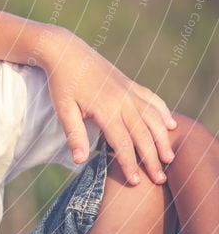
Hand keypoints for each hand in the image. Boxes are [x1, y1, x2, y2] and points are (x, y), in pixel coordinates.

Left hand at [36, 28, 175, 184]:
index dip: (129, 163)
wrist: (66, 51)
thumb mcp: (63, 109)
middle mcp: (122, 100)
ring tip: (169, 158)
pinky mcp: (130, 83)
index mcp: (105, 108)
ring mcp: (128, 90)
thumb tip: (80, 161)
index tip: (136, 182)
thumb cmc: (62, 82)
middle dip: (152, 159)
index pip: (122, 142)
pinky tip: (171, 125)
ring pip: (153, 118)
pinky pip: (152, 99)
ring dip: (163, 139)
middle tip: (159, 179)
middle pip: (143, 134)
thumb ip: (74, 135)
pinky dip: (164, 112)